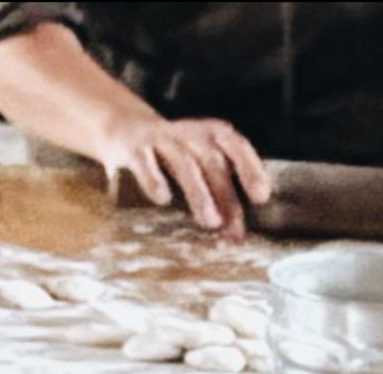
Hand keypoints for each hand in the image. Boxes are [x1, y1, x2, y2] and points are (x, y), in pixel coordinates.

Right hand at [94, 106, 270, 228]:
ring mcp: (158, 138)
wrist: (121, 127)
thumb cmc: (171, 155)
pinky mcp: (132, 147)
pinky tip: (162, 198)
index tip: (261, 197)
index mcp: (207, 135)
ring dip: (199, 192)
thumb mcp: (198, 166)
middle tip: (235, 230)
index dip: (249, 167)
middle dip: (226, 195)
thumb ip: (219, 196)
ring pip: (183, 161)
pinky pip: (144, 162)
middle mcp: (186, 134)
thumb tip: (237, 237)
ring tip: (209, 222)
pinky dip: (154, 179)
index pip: (233, 143)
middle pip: (211, 161)